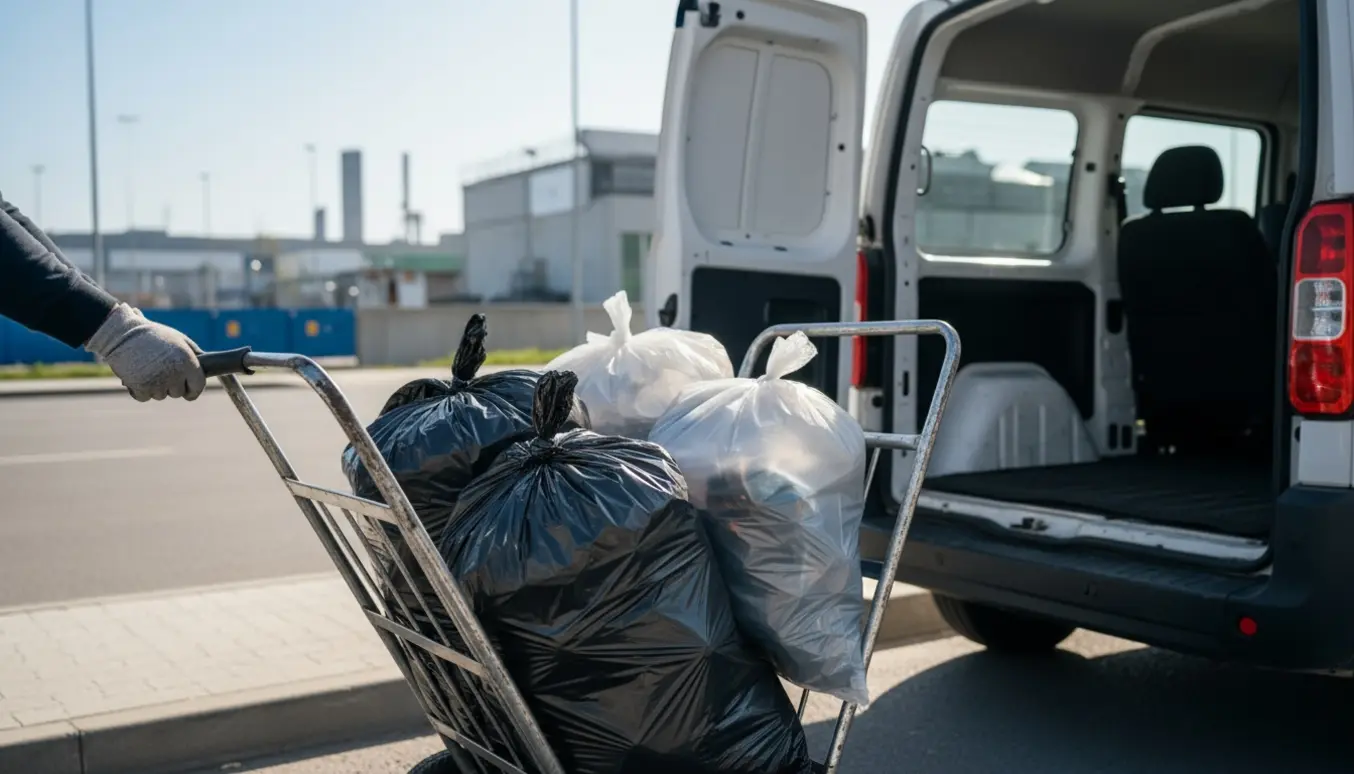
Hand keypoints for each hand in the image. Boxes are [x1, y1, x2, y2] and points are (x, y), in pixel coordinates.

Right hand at [85, 304, 207, 401]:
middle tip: (162, 370)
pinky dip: (141, 390)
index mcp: (188, 363)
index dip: (193, 390)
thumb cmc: (153, 335)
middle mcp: (174, 375)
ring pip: (161, 396)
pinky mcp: (140, 388)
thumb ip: (194, 355)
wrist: (122, 334)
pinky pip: (145, 397)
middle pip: (178, 393)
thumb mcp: (179, 340)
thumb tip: (207, 367)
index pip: (198, 387)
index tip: (188, 390)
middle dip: (172, 385)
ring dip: (156, 387)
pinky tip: (138, 375)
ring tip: (148, 368)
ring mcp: (157, 383)